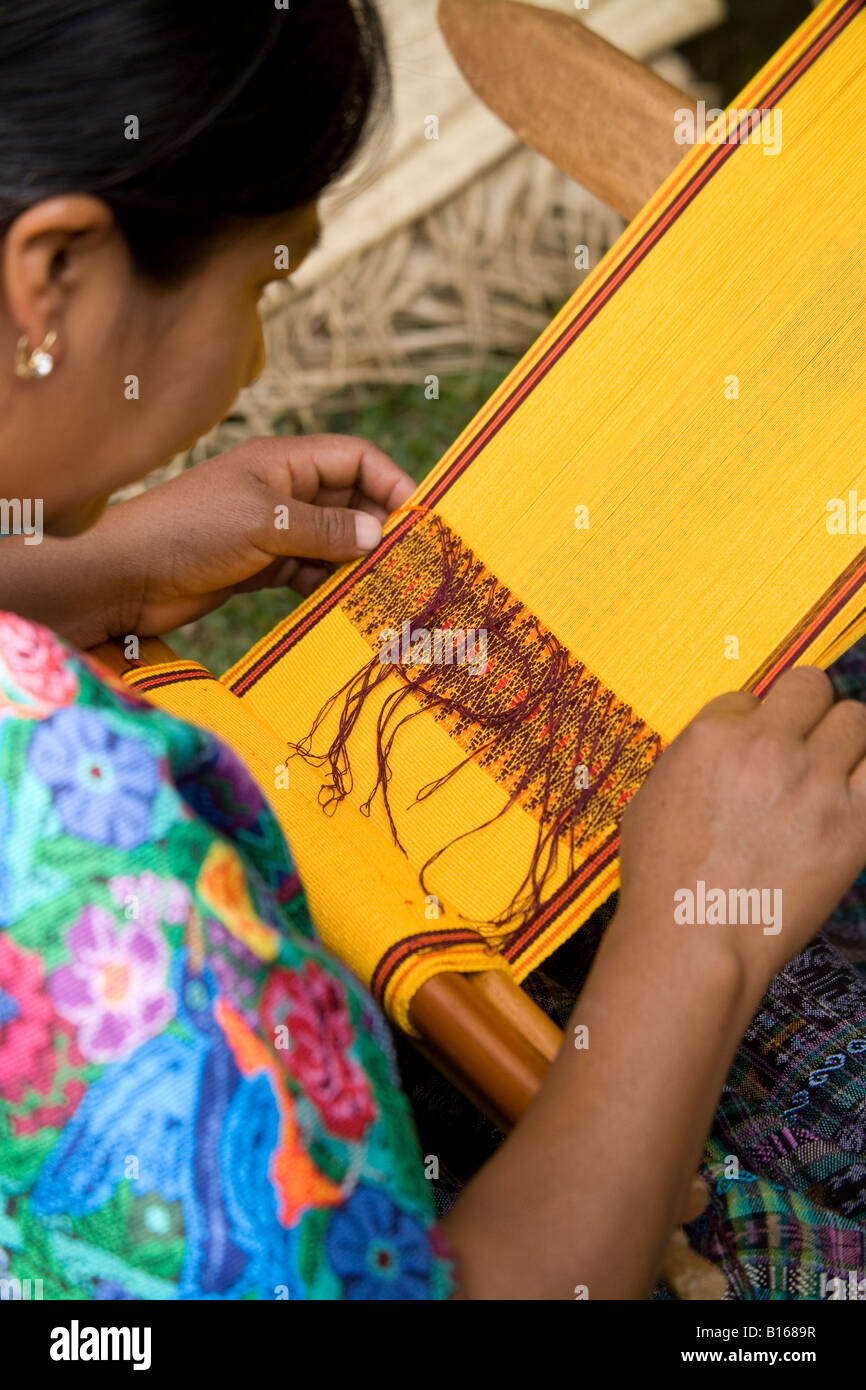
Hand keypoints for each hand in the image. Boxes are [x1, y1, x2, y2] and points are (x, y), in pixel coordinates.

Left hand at [111, 434, 414, 635]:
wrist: (125, 575)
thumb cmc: (189, 531)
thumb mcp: (265, 523)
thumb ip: (326, 528)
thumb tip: (380, 535)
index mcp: (284, 460)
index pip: (355, 458)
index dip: (391, 482)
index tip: (419, 520)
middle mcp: (282, 490)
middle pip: (350, 499)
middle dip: (380, 527)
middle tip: (411, 563)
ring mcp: (273, 529)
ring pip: (334, 540)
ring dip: (358, 562)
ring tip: (387, 589)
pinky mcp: (261, 566)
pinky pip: (311, 571)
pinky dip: (330, 585)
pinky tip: (348, 605)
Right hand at [616, 665, 865, 988]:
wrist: (694, 940)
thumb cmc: (661, 879)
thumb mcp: (652, 798)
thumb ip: (694, 759)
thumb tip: (724, 747)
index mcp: (712, 734)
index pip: (751, 696)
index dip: (751, 722)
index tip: (751, 750)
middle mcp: (768, 747)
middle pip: (811, 687)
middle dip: (805, 709)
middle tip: (799, 743)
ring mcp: (815, 783)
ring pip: (855, 719)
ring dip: (842, 739)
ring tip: (828, 770)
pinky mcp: (852, 825)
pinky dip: (865, 778)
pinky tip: (848, 798)